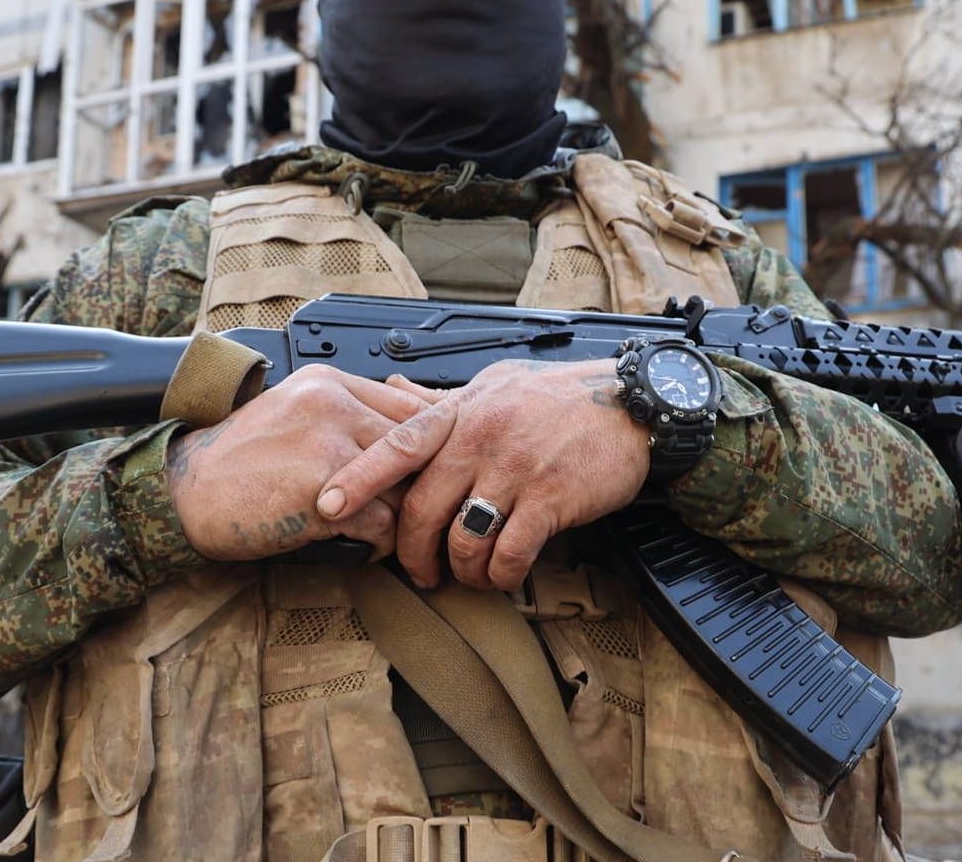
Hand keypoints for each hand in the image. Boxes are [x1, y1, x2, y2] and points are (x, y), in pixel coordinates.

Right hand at [166, 365, 432, 560]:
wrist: (184, 492)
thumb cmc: (238, 460)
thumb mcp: (293, 412)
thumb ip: (347, 414)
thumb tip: (408, 436)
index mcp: (329, 382)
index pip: (412, 404)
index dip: (434, 442)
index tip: (440, 468)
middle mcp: (334, 405)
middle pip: (417, 444)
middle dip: (425, 483)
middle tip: (429, 509)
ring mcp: (330, 447)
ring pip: (405, 486)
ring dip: (403, 517)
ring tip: (393, 533)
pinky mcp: (324, 495)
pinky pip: (383, 524)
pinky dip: (380, 544)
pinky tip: (365, 548)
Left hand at [316, 360, 651, 590]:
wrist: (634, 406)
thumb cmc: (561, 398)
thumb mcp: (496, 384)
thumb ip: (444, 397)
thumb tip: (394, 387)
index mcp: (464, 412)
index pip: (399, 444)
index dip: (359, 477)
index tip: (327, 505)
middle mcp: (482, 438)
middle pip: (423, 508)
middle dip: (412, 552)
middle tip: (419, 573)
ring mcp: (515, 468)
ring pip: (464, 538)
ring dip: (461, 570)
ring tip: (469, 577)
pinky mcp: (550, 498)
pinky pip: (510, 552)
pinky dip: (501, 574)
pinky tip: (506, 576)